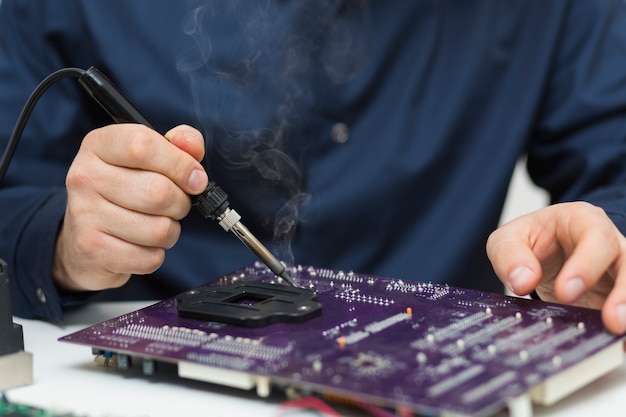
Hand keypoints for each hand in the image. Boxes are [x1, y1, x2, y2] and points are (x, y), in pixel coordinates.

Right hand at [52, 124, 207, 291]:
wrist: (85, 241)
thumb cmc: (127, 192)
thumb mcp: (150, 160)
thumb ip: (179, 145)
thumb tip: (192, 146)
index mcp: (100, 145)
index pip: (143, 145)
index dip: (181, 164)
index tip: (196, 179)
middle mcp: (85, 176)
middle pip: (158, 191)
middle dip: (181, 203)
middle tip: (175, 205)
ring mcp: (84, 213)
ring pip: (159, 229)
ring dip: (170, 230)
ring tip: (156, 225)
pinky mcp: (91, 249)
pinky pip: (149, 257)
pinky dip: (155, 254)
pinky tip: (140, 245)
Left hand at [486, 201, 625, 334]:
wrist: (544, 251)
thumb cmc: (533, 239)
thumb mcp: (509, 238)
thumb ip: (510, 255)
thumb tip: (522, 281)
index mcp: (583, 222)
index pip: (596, 237)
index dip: (586, 265)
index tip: (566, 292)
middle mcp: (610, 246)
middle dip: (624, 293)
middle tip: (612, 320)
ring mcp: (619, 273)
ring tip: (618, 333)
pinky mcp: (617, 297)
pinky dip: (625, 331)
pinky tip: (621, 346)